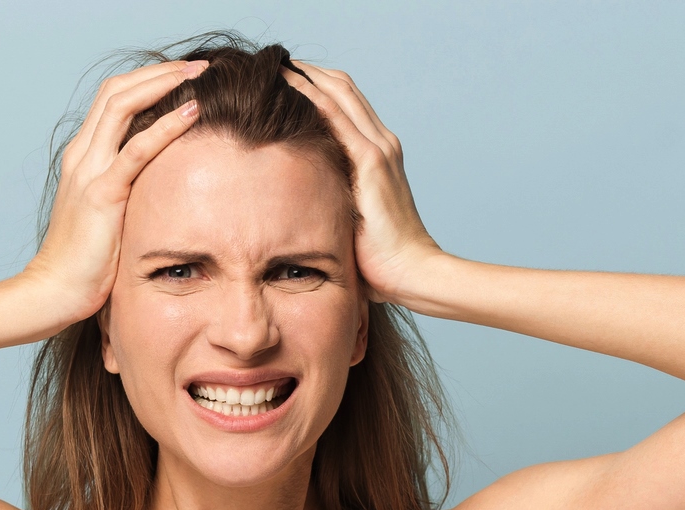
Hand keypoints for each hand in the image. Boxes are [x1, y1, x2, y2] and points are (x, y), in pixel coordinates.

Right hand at [21, 61, 207, 324]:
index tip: (184, 76)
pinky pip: (135, 150)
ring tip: (198, 74)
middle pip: (117, 89)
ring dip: (163, 84)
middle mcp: (82, 155)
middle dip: (160, 72)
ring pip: (122, 105)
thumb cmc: (85, 263)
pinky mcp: (101, 194)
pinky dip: (165, 127)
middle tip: (198, 65)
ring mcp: (89, 171)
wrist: (54, 292)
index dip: (148, 80)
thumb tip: (163, 186)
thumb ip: (128, 192)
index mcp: (83, 157)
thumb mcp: (109, 215)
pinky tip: (192, 112)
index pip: (113, 99)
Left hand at [281, 64, 445, 303]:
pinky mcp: (372, 162)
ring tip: (275, 65)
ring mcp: (379, 149)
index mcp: (379, 154)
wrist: (411, 272)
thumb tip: (301, 203)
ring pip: (340, 93)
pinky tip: (288, 86)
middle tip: (274, 63)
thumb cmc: (382, 257)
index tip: (285, 80)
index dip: (317, 85)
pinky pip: (337, 117)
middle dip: (307, 72)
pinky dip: (312, 96)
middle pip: (343, 88)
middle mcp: (382, 143)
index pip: (347, 104)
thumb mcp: (352, 217)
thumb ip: (335, 198)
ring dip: (306, 75)